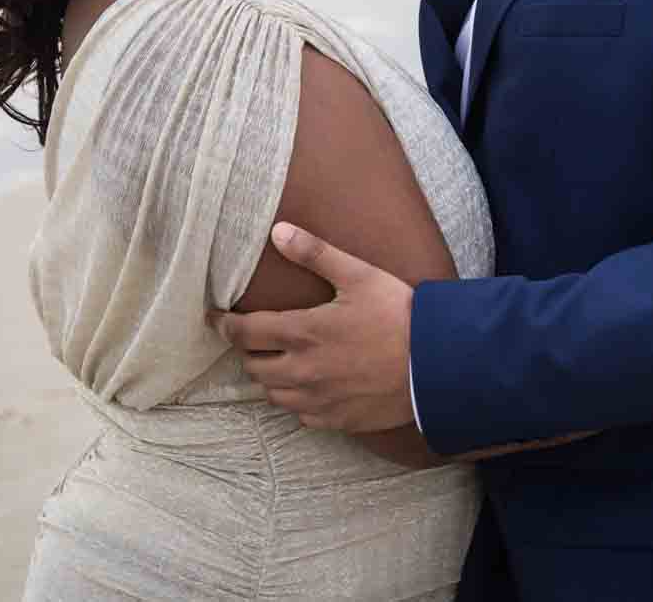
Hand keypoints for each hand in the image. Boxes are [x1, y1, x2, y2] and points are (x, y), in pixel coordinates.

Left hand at [209, 222, 416, 432]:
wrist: (437, 366)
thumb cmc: (399, 316)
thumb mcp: (359, 275)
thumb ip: (315, 254)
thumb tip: (278, 231)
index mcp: (302, 333)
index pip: (244, 332)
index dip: (224, 325)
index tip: (216, 319)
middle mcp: (302, 371)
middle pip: (253, 366)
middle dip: (250, 351)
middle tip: (257, 338)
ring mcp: (317, 400)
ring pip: (272, 394)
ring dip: (270, 377)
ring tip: (280, 362)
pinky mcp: (336, 420)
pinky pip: (300, 415)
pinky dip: (297, 401)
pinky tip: (310, 388)